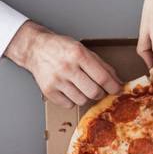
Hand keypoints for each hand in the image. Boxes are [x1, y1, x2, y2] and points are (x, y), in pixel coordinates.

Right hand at [6, 22, 120, 106]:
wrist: (35, 49)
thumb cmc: (61, 48)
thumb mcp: (83, 50)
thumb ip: (101, 65)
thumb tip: (117, 81)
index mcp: (78, 54)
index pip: (102, 77)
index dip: (114, 87)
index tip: (117, 90)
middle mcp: (67, 67)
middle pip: (94, 92)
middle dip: (100, 93)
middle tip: (98, 89)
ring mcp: (56, 80)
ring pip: (82, 100)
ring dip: (86, 96)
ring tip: (81, 86)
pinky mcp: (48, 91)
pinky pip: (69, 105)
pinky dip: (72, 100)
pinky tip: (69, 89)